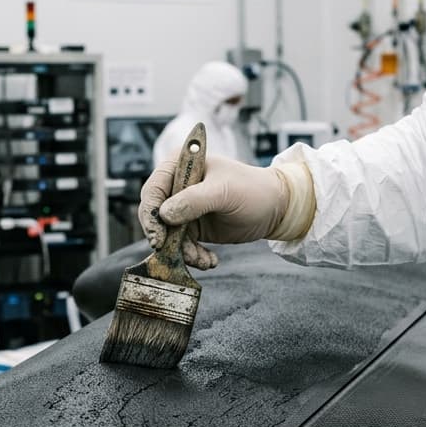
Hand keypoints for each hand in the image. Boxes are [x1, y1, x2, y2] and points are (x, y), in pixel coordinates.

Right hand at [138, 155, 314, 269]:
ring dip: (183, 252)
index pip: (152, 190)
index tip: (158, 236)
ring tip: (204, 260)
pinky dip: (193, 256)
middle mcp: (177, 187)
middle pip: (154, 216)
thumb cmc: (252, 189)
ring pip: (168, 235)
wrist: (275, 208)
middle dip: (166, 239)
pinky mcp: (192, 228)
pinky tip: (210, 260)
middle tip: (181, 254)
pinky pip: (182, 246)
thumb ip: (193, 200)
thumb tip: (164, 215)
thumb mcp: (223, 192)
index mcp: (180, 166)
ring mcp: (184, 208)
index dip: (150, 215)